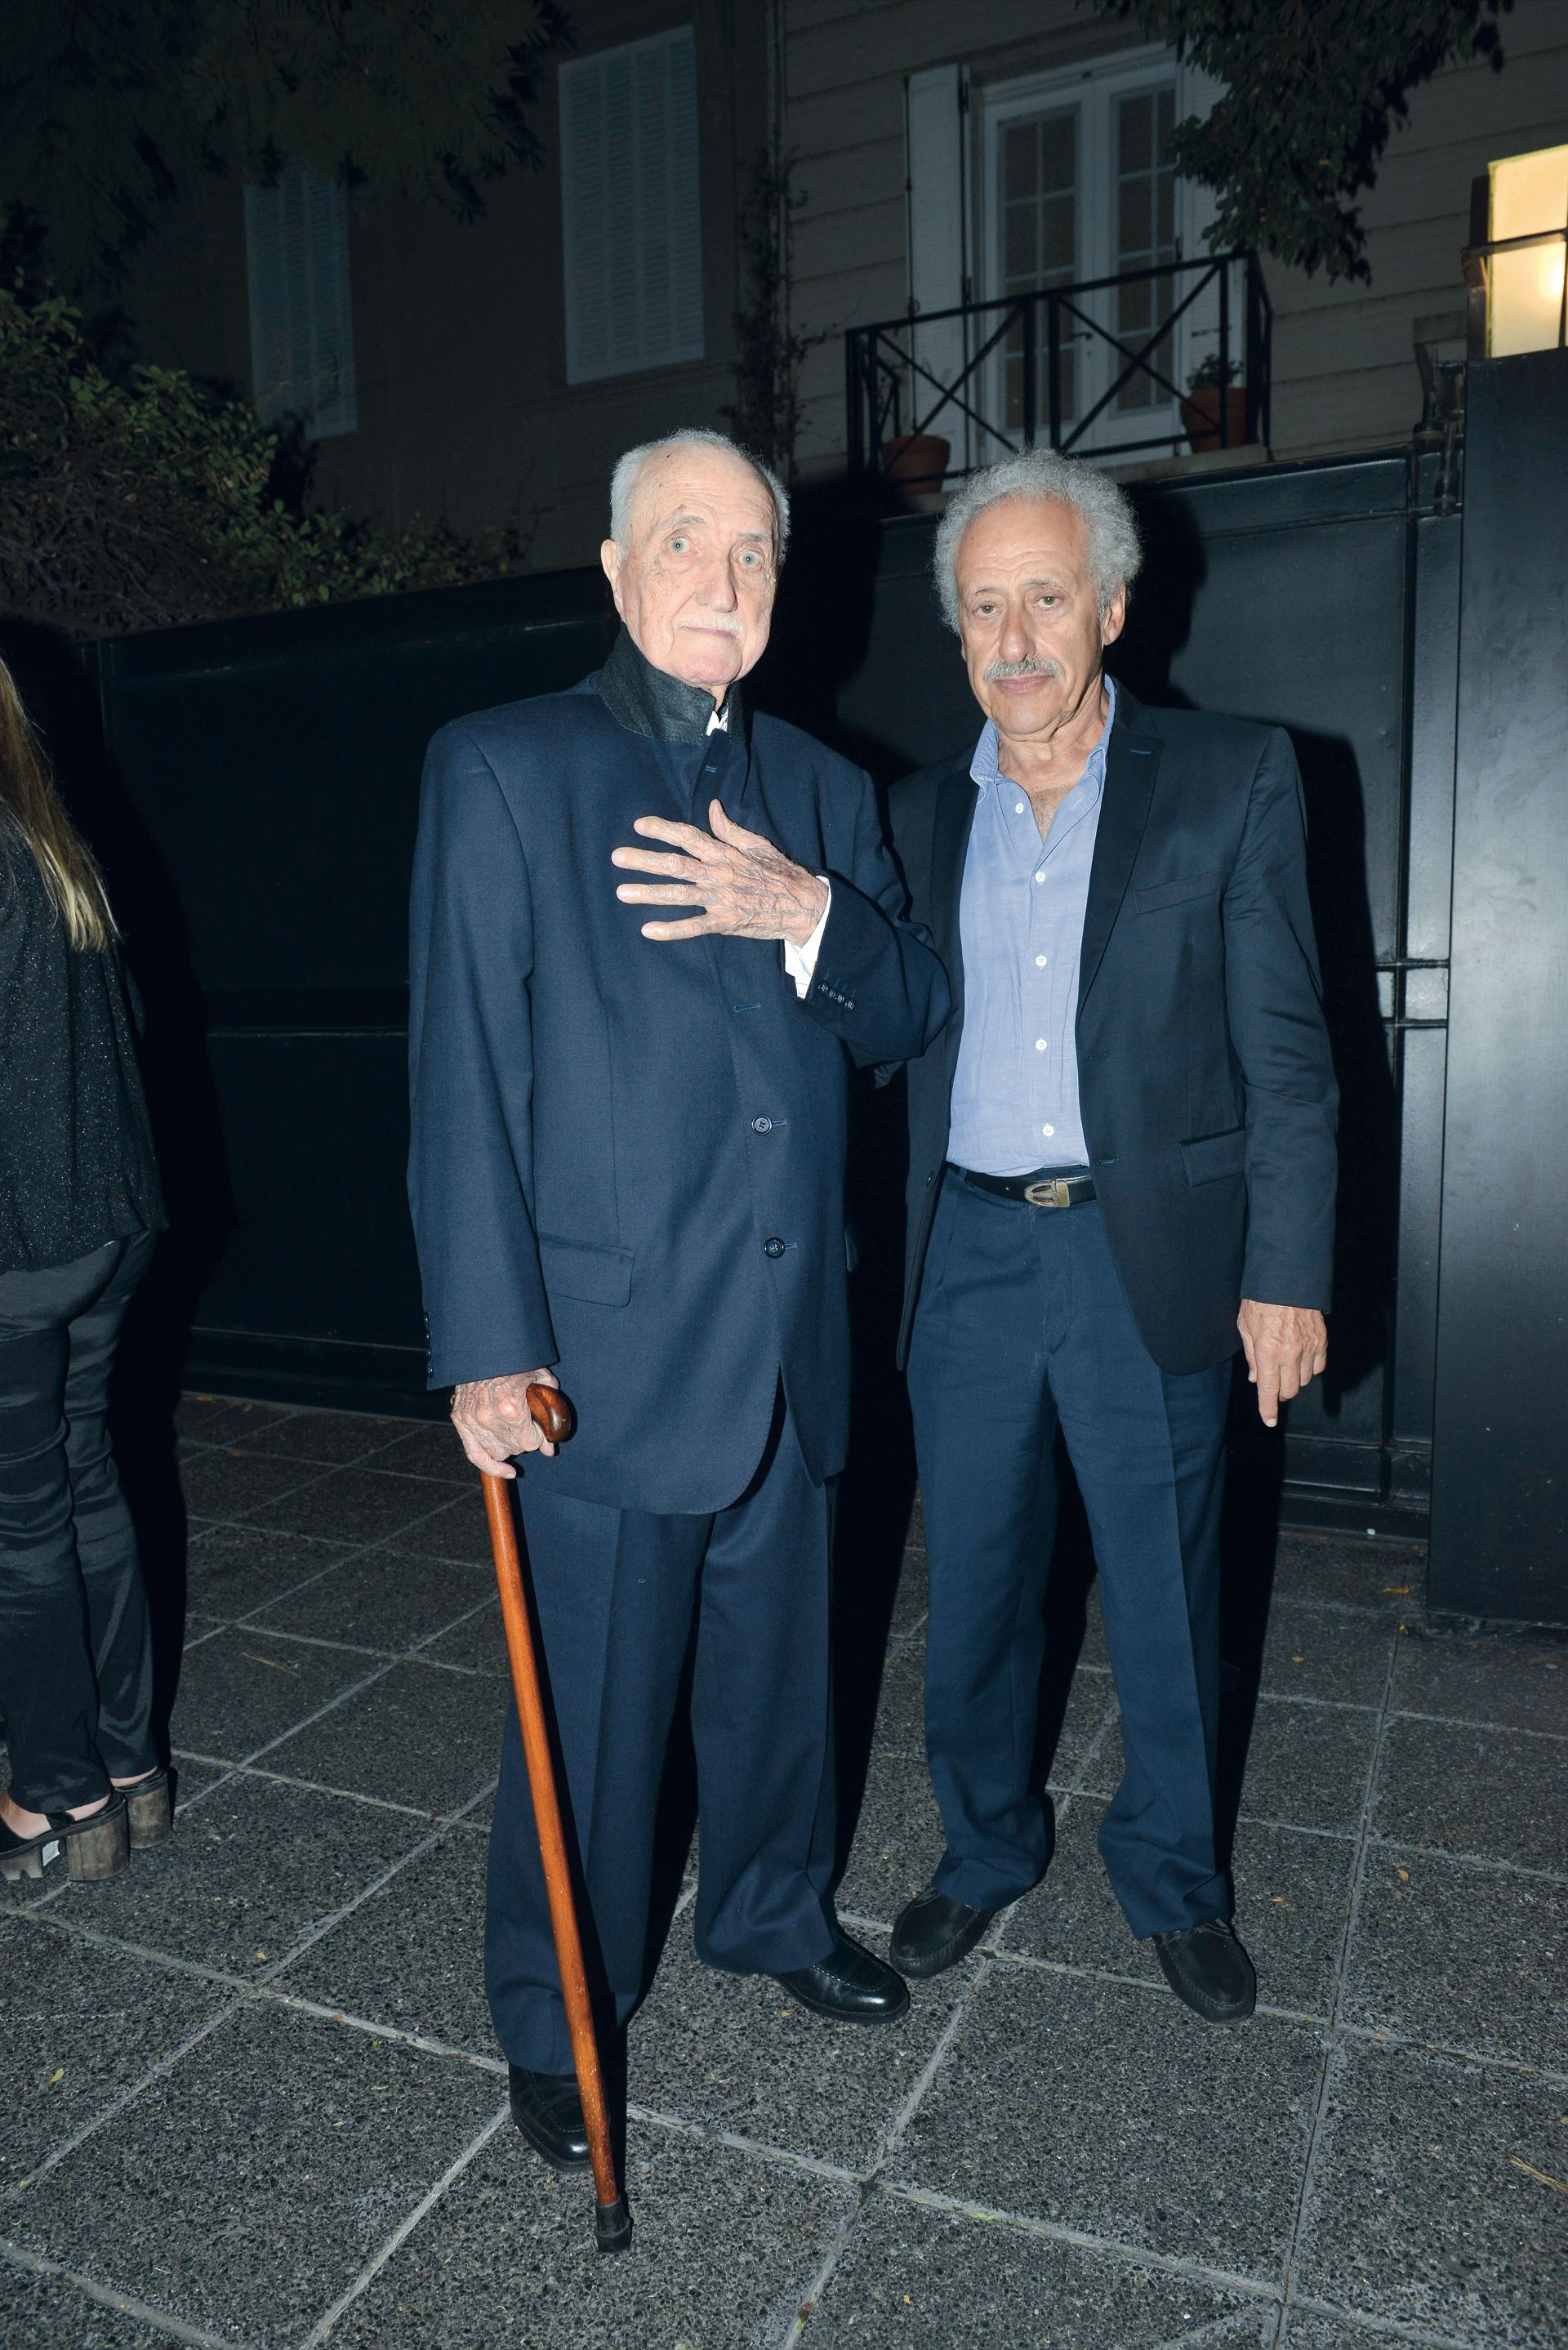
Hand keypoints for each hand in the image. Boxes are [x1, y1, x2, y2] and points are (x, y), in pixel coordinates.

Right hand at [451, 1370, 559, 1478]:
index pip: (530, 1443)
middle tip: (525, 1423)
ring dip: (508, 1445)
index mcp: (511, 1409)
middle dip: (524, 1439)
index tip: (538, 1427)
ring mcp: (473, 1421)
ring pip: (498, 1452)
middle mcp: (490, 1419)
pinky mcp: (461, 1420)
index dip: (537, 1436)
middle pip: (515, 1448)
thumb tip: (550, 1449)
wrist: (485, 1349)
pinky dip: (490, 1465)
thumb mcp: (542, 1381)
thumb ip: (550, 1415)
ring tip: (512, 1430)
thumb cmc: (517, 1362)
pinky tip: (505, 1470)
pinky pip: (475, 1454)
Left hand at [612, 800, 828, 946]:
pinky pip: (694, 926)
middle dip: (644, 860)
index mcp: (725, 853)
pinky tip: (648, 930)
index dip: (663, 829)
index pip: (688, 836)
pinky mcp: (725, 922)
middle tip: (617, 857)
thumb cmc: (780, 873)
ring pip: (679, 894)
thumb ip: (730, 829)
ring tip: (622, 892)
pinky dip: (671, 929)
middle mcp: (719, 874)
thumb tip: (712, 807)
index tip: (639, 825)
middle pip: (675, 864)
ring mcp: (721, 899)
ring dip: (649, 893)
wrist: (803, 905)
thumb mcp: (758, 844)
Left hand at [1237, 1302, 1326, 1428]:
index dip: (1268, 1409)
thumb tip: (1255, 1378)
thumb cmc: (1261, 1300)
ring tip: (1284, 1368)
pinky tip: (1300, 1361)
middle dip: (1279, 1394)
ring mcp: (1308, 1348)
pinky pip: (1318, 1366)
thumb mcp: (1245, 1327)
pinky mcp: (1321, 1340)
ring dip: (1293, 1381)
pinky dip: (1310, 1369)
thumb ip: (1251, 1356)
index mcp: (1267, 1352)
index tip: (1270, 1420)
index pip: (1268, 1390)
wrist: (1286, 1278)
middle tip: (1273, 1386)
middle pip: (1289, 1390)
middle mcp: (1290, 1354)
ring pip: (1304, 1380)